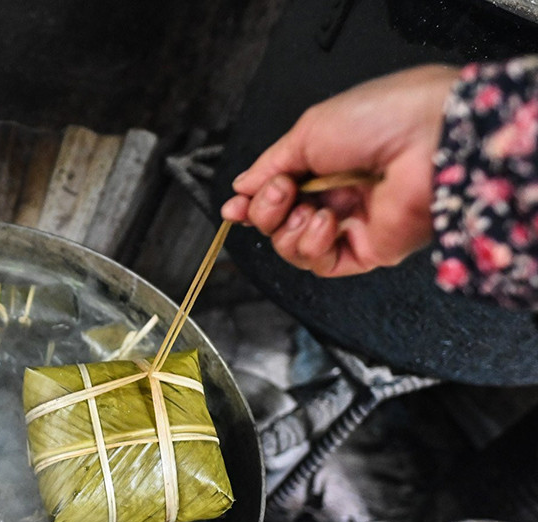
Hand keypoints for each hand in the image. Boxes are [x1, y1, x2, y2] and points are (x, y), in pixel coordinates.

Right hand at [220, 64, 459, 276]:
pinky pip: (322, 263)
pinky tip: (324, 222)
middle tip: (278, 192)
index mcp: (328, 162)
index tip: (234, 207)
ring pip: (294, 247)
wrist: (426, 136)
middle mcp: (340, 195)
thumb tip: (241, 187)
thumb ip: (269, 166)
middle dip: (267, 211)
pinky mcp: (369, 250)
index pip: (280, 194)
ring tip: (302, 207)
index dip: (253, 204)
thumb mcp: (308, 132)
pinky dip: (311, 245)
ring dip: (286, 229)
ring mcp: (354, 224)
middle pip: (280, 223)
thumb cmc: (379, 118)